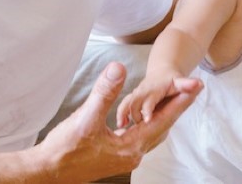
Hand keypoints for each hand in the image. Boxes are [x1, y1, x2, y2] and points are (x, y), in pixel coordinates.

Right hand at [33, 62, 201, 181]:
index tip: (196, 87)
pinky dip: (147, 122)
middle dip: (176, 107)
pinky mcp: (115, 156)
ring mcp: (124, 157)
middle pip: (162, 126)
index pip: (163, 120)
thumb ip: (105, 92)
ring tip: (174, 99)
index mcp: (131, 147)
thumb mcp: (85, 118)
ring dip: (163, 115)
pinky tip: (144, 115)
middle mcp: (133, 155)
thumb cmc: (64, 149)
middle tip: (192, 89)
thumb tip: (119, 68)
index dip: (180, 101)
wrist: (46, 173)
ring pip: (152, 132)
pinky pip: (140, 135)